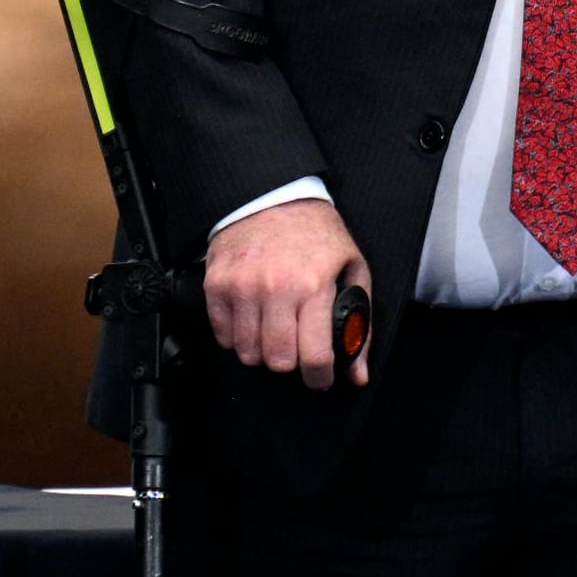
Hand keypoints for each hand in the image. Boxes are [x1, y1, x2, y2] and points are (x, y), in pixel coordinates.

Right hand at [202, 197, 370, 388]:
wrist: (273, 197)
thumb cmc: (316, 234)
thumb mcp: (352, 269)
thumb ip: (359, 323)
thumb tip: (357, 372)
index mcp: (313, 285)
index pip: (314, 355)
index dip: (320, 378)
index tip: (321, 379)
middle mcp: (275, 288)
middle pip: (277, 361)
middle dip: (291, 364)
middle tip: (297, 350)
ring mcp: (241, 287)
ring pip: (247, 353)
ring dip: (263, 352)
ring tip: (275, 331)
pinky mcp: (217, 286)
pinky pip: (223, 337)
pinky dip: (238, 337)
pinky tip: (253, 320)